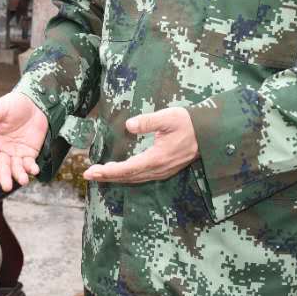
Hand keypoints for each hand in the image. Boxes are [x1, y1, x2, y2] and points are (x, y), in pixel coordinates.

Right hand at [0, 93, 47, 190]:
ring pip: (15, 168)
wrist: (35, 103)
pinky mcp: (29, 153)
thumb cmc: (14, 103)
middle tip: (6, 186)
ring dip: (18, 175)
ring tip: (23, 180)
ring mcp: (16, 153)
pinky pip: (29, 164)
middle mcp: (2, 149)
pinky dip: (31, 168)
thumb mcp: (1, 107)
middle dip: (4, 177)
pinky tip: (34, 170)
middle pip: (1, 166)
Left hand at [82, 108, 196, 184]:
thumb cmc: (188, 123)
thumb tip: (129, 125)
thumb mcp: (168, 117)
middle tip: (87, 175)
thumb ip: (148, 122)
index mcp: (157, 158)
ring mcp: (162, 171)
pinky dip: (127, 176)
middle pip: (128, 177)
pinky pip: (141, 177)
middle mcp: (158, 169)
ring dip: (115, 177)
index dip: (108, 171)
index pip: (128, 168)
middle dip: (107, 176)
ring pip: (134, 178)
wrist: (209, 133)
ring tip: (99, 174)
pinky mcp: (164, 170)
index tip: (92, 171)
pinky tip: (119, 172)